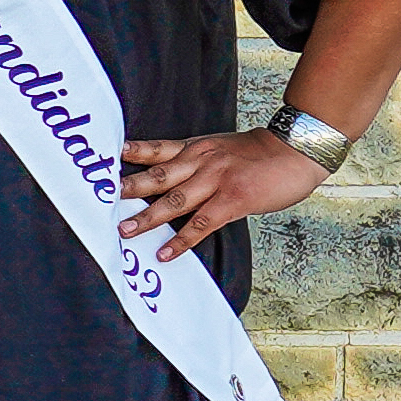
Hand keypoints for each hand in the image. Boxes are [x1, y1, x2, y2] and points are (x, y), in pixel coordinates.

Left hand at [118, 129, 329, 262]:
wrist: (298, 149)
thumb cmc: (261, 152)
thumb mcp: (222, 147)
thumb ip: (197, 160)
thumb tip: (172, 179)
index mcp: (197, 148)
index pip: (157, 150)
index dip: (132, 154)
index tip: (105, 158)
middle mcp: (201, 161)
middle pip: (157, 175)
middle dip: (129, 189)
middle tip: (102, 200)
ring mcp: (217, 180)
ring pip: (174, 200)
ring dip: (148, 218)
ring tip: (125, 231)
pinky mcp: (233, 200)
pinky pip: (201, 223)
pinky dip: (181, 240)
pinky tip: (165, 253)